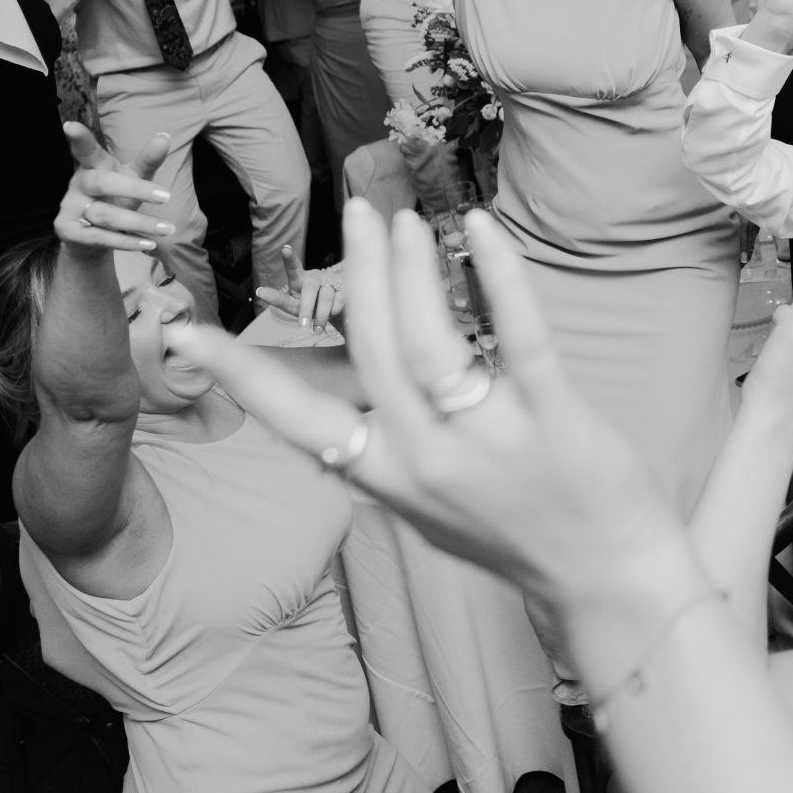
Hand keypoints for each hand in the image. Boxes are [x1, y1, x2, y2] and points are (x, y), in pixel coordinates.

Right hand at [53, 122, 176, 256]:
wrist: (90, 237)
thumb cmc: (115, 198)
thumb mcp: (133, 178)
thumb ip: (147, 160)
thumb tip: (164, 136)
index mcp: (93, 166)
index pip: (86, 151)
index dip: (79, 139)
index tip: (70, 126)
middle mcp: (78, 184)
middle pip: (102, 182)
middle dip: (135, 189)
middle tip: (167, 196)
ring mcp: (69, 207)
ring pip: (104, 215)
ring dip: (139, 222)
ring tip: (167, 229)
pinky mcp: (67, 230)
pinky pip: (99, 237)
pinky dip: (126, 242)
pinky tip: (149, 243)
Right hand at [167, 202, 679, 607]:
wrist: (605, 581)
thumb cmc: (514, 533)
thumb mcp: (425, 507)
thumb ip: (378, 455)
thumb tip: (324, 409)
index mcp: (388, 480)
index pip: (297, 421)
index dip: (243, 376)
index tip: (187, 335)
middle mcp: (426, 462)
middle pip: (371, 353)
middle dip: (359, 275)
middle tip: (354, 211)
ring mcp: (490, 440)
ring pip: (428, 343)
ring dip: (410, 271)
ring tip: (402, 218)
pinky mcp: (553, 419)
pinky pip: (518, 337)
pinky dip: (498, 277)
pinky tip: (481, 229)